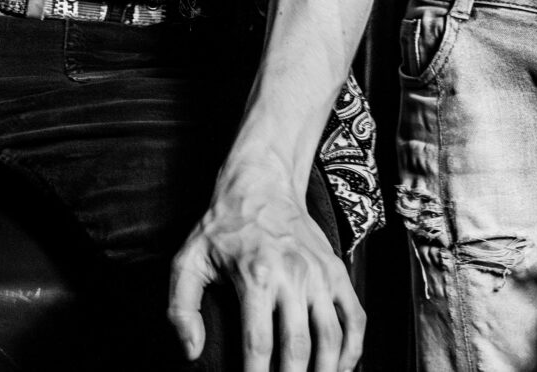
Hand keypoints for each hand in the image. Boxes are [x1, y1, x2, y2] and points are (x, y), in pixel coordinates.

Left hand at [168, 176, 363, 371]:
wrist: (262, 183)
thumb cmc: (222, 226)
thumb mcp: (188, 260)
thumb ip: (181, 308)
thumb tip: (191, 352)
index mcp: (254, 276)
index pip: (258, 345)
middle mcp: (292, 276)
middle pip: (298, 348)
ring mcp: (319, 275)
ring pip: (331, 338)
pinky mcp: (337, 272)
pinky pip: (355, 318)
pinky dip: (353, 350)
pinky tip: (341, 369)